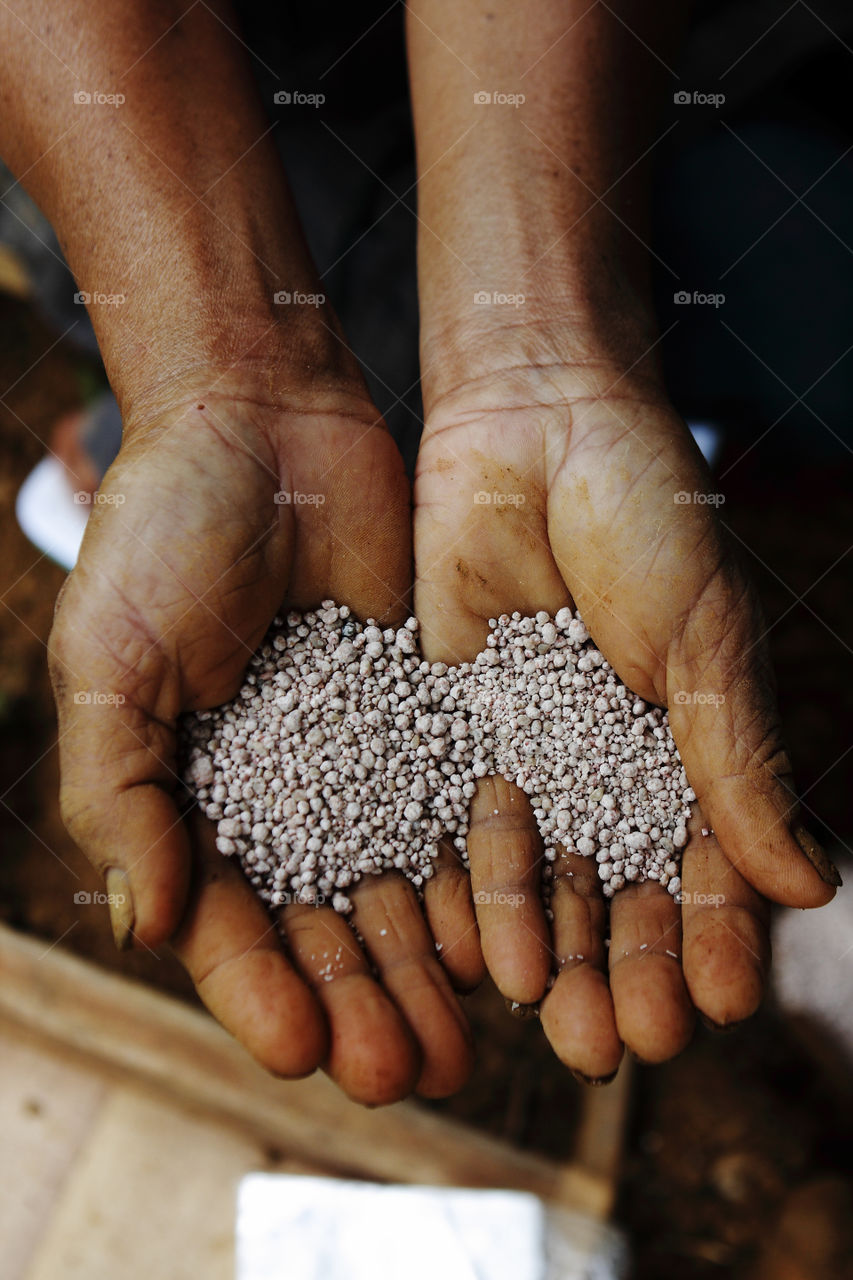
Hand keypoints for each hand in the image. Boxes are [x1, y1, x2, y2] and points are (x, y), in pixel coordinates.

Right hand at [49, 374, 478, 1102]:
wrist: (262, 424)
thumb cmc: (161, 534)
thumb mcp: (108, 662)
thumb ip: (122, 794)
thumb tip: (148, 923)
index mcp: (191, 796)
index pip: (226, 923)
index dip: (260, 994)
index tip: (300, 1055)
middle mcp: (280, 794)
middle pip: (323, 927)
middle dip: (360, 1003)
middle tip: (407, 1074)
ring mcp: (358, 759)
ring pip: (397, 889)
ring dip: (424, 967)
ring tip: (464, 1038)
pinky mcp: (426, 716)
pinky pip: (453, 812)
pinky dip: (474, 878)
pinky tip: (501, 936)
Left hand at [414, 355, 837, 1078]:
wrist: (533, 426)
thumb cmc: (646, 518)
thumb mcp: (706, 645)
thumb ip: (742, 766)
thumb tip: (812, 887)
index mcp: (690, 736)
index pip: (709, 861)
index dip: (715, 935)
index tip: (715, 1006)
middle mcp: (611, 753)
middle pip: (625, 886)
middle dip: (632, 965)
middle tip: (626, 1044)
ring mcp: (535, 745)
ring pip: (550, 874)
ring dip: (561, 951)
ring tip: (562, 1026)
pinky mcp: (459, 723)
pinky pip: (471, 823)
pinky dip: (487, 891)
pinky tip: (494, 956)